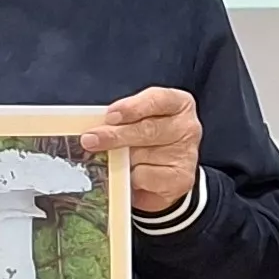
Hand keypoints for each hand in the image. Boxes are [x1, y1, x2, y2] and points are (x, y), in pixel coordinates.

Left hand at [84, 86, 202, 214]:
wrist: (164, 177)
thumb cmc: (147, 141)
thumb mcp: (136, 121)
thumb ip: (121, 119)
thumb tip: (94, 130)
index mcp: (178, 104)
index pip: (157, 100)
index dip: (132, 107)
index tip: (110, 116)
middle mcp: (187, 127)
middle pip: (148, 129)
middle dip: (116, 135)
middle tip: (91, 140)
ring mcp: (187, 154)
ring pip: (143, 155)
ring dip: (122, 158)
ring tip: (116, 160)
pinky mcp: (180, 178)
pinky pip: (146, 175)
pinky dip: (132, 177)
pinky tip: (132, 175)